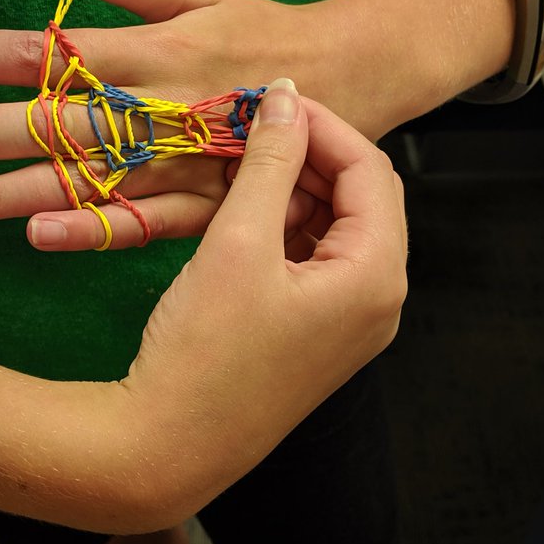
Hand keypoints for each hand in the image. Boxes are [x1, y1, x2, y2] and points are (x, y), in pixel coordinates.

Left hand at [0, 0, 390, 251]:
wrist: (352, 86)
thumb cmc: (262, 34)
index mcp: (141, 49)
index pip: (33, 48)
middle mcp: (147, 105)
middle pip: (34, 120)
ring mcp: (172, 159)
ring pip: (74, 180)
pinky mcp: (201, 203)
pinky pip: (141, 224)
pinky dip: (93, 231)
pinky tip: (34, 241)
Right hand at [115, 78, 406, 496]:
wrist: (166, 446)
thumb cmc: (205, 350)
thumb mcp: (238, 243)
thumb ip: (268, 164)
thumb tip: (285, 97)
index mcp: (376, 277)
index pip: (370, 170)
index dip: (321, 124)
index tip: (266, 98)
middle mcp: (376, 300)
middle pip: (356, 198)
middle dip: (303, 157)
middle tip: (244, 130)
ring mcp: (346, 322)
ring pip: (328, 227)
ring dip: (285, 191)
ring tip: (231, 169)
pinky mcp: (312, 334)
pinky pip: (308, 261)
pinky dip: (276, 229)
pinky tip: (232, 213)